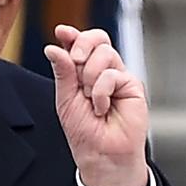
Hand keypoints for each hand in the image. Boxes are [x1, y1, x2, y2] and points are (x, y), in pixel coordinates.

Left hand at [44, 25, 148, 185]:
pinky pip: (113, 74)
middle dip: (83, 44)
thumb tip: (53, 47)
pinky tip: (102, 108)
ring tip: (90, 99)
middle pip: (97, 39)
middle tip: (75, 59)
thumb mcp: (65, 99)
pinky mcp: (132, 85)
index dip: (72, 35)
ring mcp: (118, 76)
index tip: (61, 32)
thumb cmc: (84, 131)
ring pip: (104, 53)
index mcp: (83, 71)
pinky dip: (101, 92)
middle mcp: (102, 70)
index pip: (80, 45)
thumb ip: (63, 72)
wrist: (101, 154)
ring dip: (90, 75)